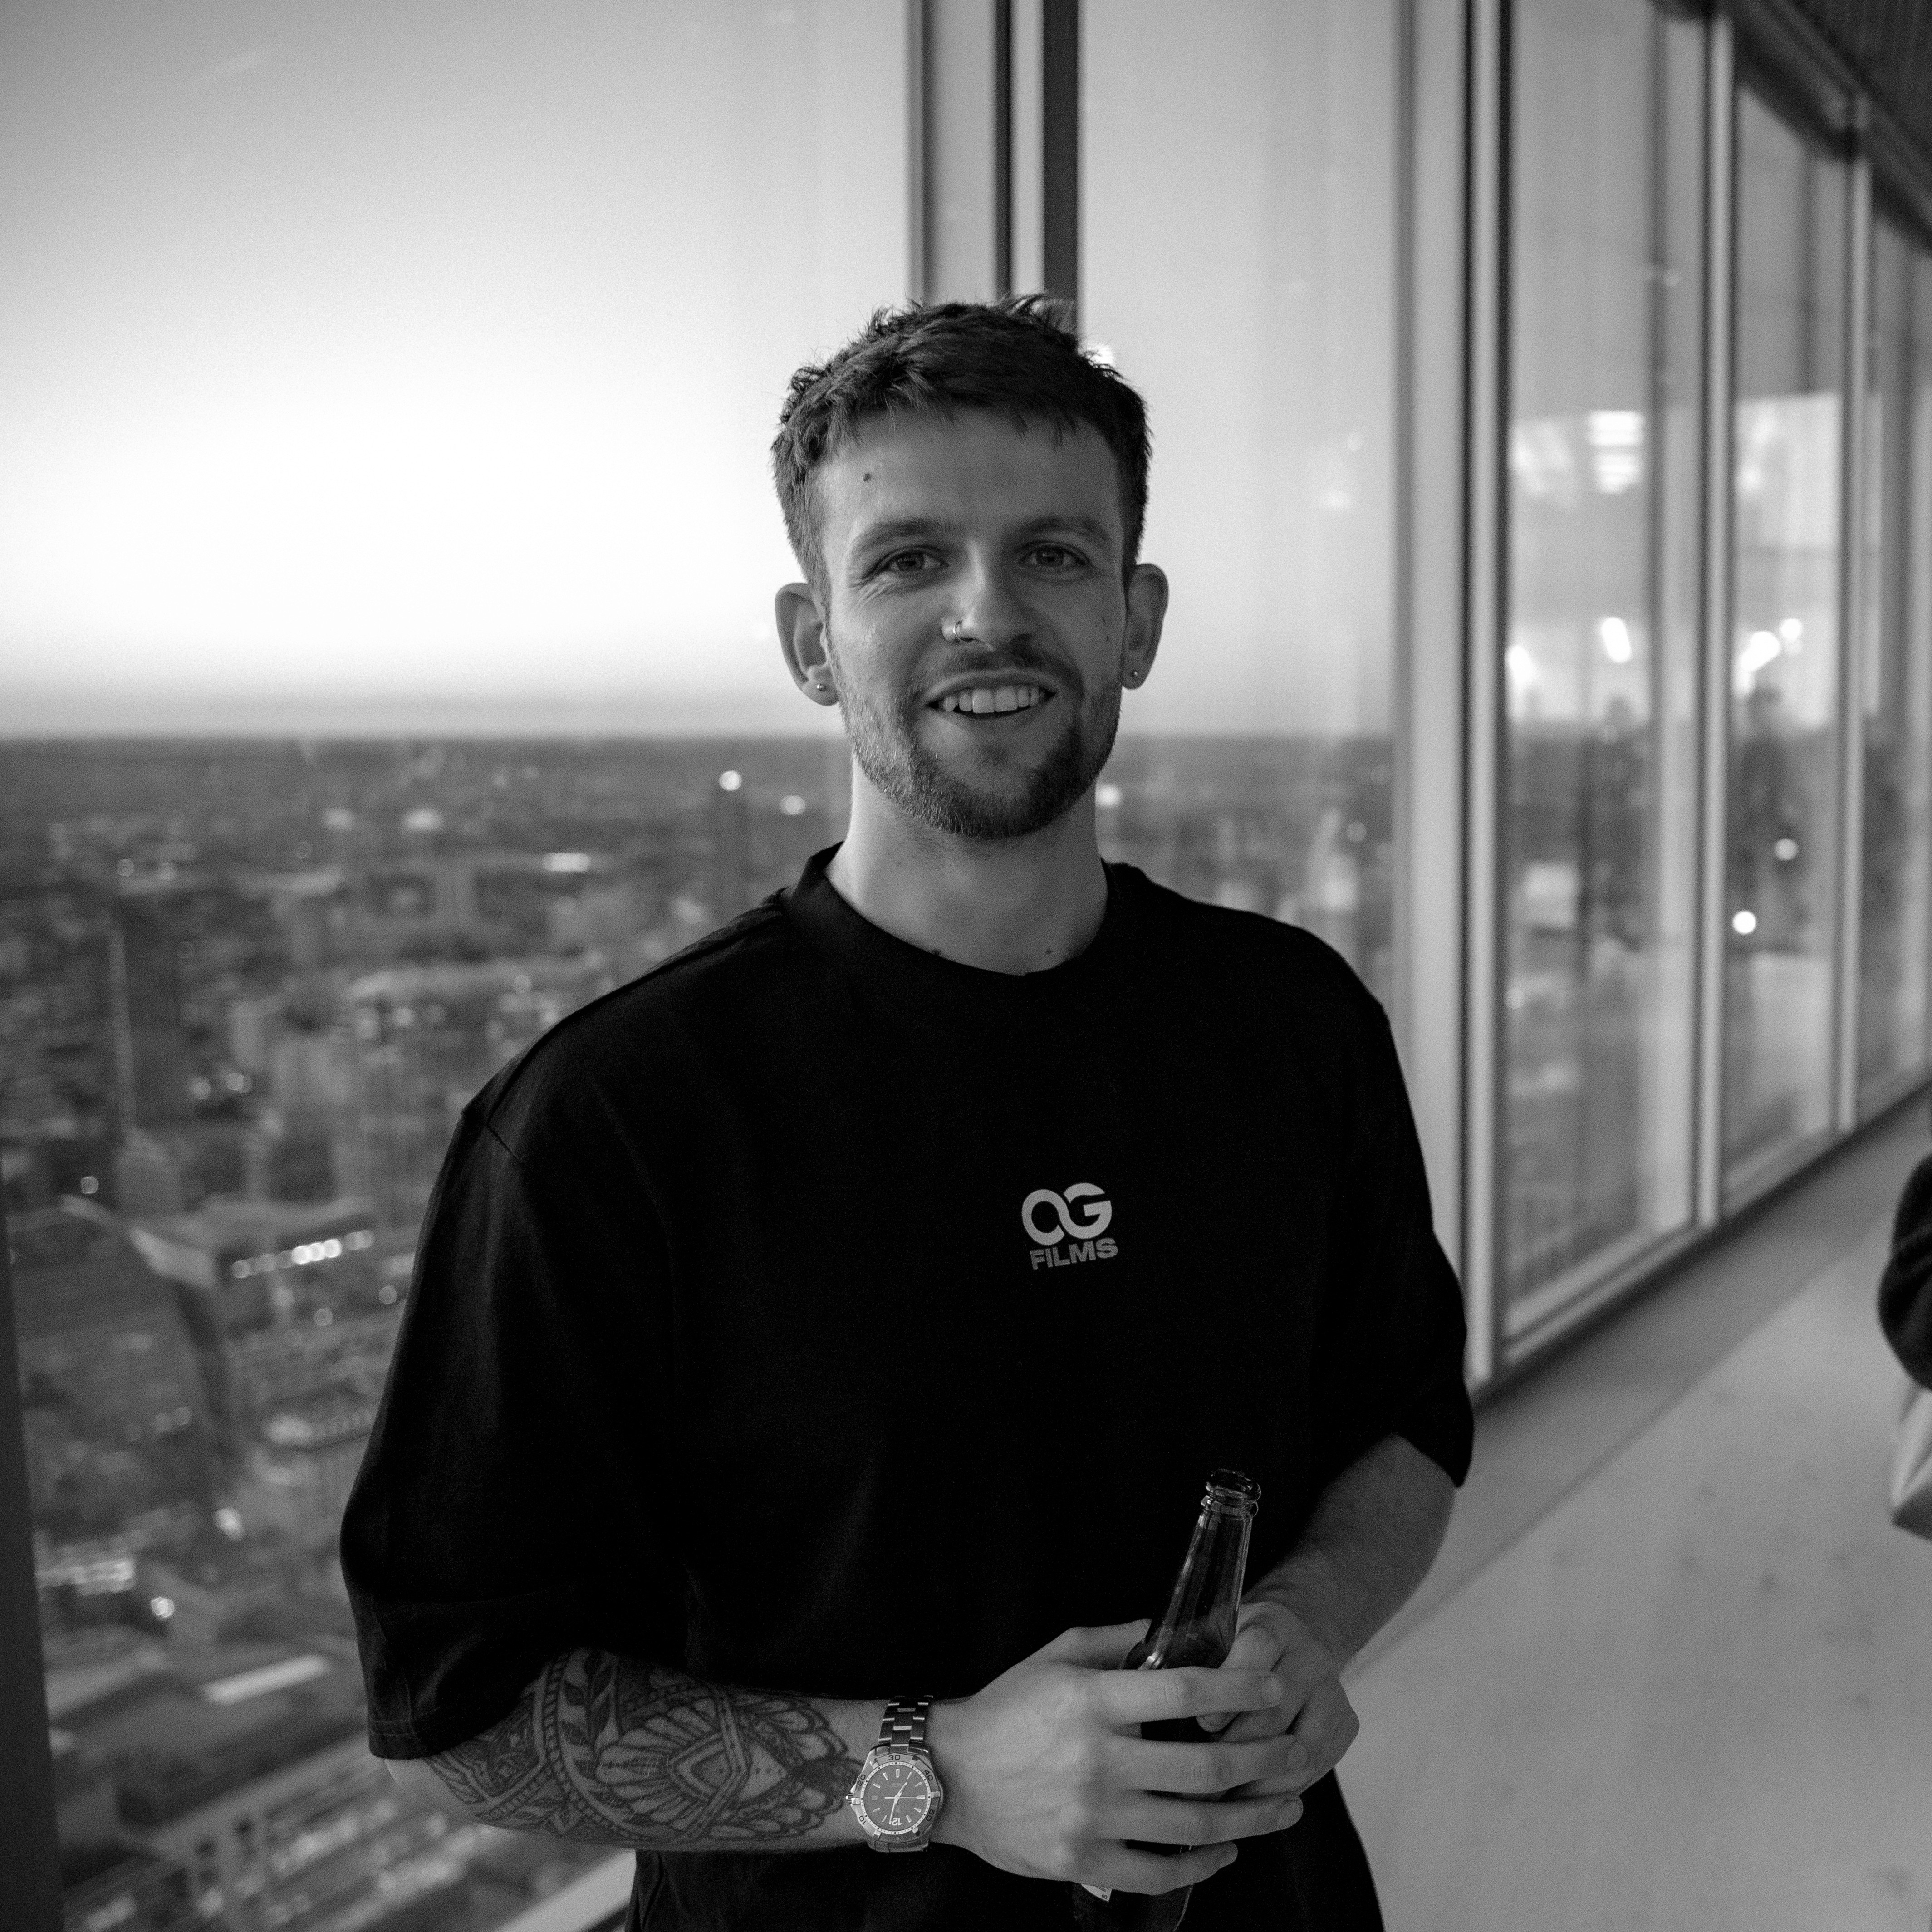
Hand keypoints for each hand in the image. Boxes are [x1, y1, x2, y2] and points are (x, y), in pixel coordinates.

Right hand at [927, 1618, 1306, 1895]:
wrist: (947, 1775)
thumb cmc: (1007, 1707)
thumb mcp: (1057, 1655)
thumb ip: (1119, 1642)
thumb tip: (1176, 1630)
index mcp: (1092, 1701)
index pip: (1181, 1692)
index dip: (1235, 1690)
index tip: (1271, 1687)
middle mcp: (1098, 1761)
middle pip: (1203, 1767)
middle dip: (1262, 1761)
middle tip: (1295, 1752)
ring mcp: (1091, 1817)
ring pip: (1193, 1826)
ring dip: (1250, 1819)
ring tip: (1285, 1807)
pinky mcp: (1083, 1861)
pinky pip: (1158, 1871)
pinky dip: (1201, 1865)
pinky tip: (1226, 1851)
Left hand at [1197, 1598, 1358, 1798]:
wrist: (1291, 1648)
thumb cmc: (1230, 1650)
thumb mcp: (1207, 1635)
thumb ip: (1178, 1652)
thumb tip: (1138, 1684)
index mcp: (1271, 1623)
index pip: (1254, 1651)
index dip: (1227, 1691)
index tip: (1199, 1725)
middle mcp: (1308, 1653)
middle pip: (1275, 1709)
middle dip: (1233, 1751)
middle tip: (1191, 1783)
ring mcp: (1332, 1689)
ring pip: (1298, 1748)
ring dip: (1254, 1781)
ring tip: (1213, 1804)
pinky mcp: (1347, 1725)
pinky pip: (1316, 1769)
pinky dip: (1280, 1792)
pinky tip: (1248, 1806)